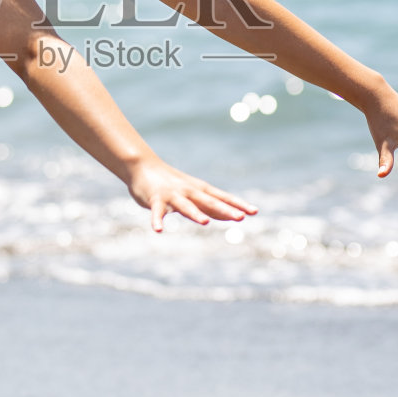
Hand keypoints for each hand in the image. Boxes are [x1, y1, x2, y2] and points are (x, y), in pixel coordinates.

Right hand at [126, 158, 258, 232]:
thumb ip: (209, 206)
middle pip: (209, 202)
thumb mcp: (193, 194)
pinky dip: (157, 220)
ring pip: (185, 206)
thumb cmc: (172, 183)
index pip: (222, 197)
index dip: (238, 204)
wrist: (143, 166)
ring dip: (195, 214)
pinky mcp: (154, 199)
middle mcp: (189, 191)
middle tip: (240, 217)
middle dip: (225, 210)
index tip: (254, 211)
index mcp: (200, 190)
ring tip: (205, 223)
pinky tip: (158, 230)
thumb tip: (230, 215)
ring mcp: (172, 195)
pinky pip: (156, 212)